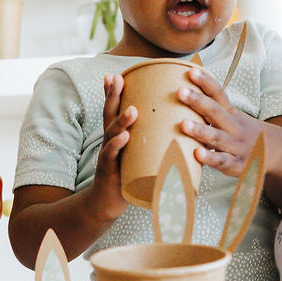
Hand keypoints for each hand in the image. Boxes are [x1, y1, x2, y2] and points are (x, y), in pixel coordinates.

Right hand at [87, 73, 133, 223]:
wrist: (106, 205)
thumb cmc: (125, 178)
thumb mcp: (135, 155)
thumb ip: (148, 142)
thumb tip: (174, 128)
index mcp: (116, 137)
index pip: (113, 111)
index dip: (112, 93)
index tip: (114, 75)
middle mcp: (109, 143)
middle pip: (109, 116)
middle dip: (112, 97)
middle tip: (117, 79)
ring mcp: (107, 157)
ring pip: (111, 135)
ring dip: (121, 121)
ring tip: (132, 109)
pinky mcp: (108, 173)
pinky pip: (111, 157)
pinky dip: (117, 146)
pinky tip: (125, 138)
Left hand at [178, 64, 263, 178]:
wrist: (273, 152)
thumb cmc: (240, 133)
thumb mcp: (231, 118)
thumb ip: (211, 108)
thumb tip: (183, 92)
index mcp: (231, 113)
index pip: (218, 94)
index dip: (206, 82)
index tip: (191, 71)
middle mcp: (234, 127)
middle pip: (215, 111)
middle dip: (198, 101)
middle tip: (180, 91)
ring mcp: (236, 145)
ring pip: (217, 137)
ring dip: (200, 130)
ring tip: (183, 124)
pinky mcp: (236, 164)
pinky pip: (222, 160)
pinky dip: (210, 157)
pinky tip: (197, 154)